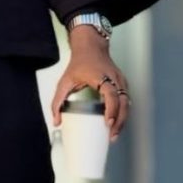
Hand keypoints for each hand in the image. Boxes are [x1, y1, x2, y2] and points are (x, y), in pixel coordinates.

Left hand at [50, 26, 131, 141]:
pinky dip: (123, 112)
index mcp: (101, 77)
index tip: (108, 122)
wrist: (91, 46)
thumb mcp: (65, 81)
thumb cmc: (80, 62)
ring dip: (122, 119)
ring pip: (127, 102)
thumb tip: (56, 121)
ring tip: (114, 133)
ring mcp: (120, 80)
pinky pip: (125, 100)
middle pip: (123, 102)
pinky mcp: (122, 83)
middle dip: (119, 121)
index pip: (111, 95)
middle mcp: (114, 78)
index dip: (111, 110)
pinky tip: (116, 122)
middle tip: (112, 135)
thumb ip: (57, 102)